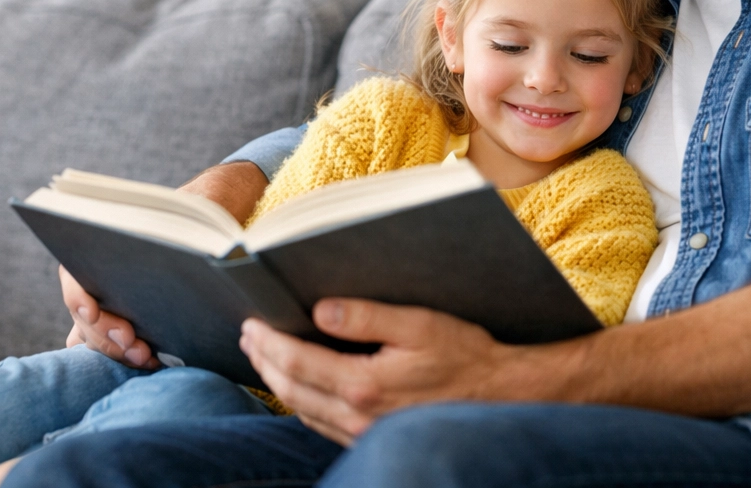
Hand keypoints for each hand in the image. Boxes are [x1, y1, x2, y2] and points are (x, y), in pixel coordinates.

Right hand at [60, 160, 270, 363]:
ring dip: (117, 351)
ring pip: (97, 337)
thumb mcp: (182, 215)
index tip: (92, 311)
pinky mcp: (125, 326)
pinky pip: (114, 348)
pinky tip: (150, 362)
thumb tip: (192, 239)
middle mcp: (95, 280)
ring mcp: (107, 306)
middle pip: (84, 317)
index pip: (73, 276)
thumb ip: (178, 225)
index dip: (77, 296)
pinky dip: (126, 358)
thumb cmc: (186, 218)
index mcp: (98, 248)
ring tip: (145, 357)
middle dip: (105, 335)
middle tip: (132, 342)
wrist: (199, 232)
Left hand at [239, 298, 520, 444]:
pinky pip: (322, 424)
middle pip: (291, 390)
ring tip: (264, 356)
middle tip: (248, 335)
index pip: (296, 362)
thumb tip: (319, 310)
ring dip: (278, 382)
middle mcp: (358, 417)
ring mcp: (365, 435)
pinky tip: (300, 385)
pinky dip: (302, 401)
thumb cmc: (465, 355)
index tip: (250, 322)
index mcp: (364, 385)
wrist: (502, 398)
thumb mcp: (419, 324)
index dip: (267, 341)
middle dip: (264, 361)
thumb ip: (366, 316)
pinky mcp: (373, 440)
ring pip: (303, 411)